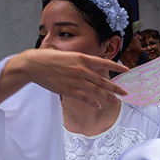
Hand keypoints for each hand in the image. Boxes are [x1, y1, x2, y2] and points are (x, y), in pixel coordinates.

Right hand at [0, 49, 127, 106]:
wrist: (33, 65)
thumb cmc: (47, 58)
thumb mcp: (66, 54)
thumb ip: (78, 60)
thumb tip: (87, 65)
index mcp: (81, 58)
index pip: (103, 62)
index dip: (116, 67)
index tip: (126, 70)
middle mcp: (81, 69)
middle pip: (102, 80)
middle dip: (115, 88)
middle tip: (125, 93)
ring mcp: (75, 80)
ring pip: (95, 90)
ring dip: (107, 97)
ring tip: (116, 101)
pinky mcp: (68, 90)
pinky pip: (84, 97)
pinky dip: (92, 102)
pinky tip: (99, 105)